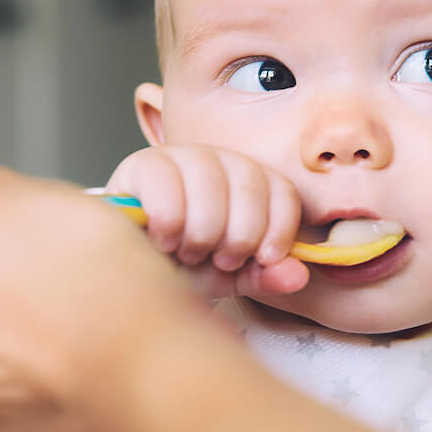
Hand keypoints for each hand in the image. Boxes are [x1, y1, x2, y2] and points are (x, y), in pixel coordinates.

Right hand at [105, 145, 308, 300]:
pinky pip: (166, 186)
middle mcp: (221, 159)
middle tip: (216, 258)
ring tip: (187, 251)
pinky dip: (169, 223)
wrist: (133, 269)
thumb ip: (265, 275)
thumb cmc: (185, 266)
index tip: (262, 259)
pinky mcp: (143, 164)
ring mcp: (182, 156)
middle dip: (237, 238)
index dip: (278, 230)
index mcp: (251, 180)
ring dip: (201, 233)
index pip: (283, 191)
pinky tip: (163, 241)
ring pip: (210, 185)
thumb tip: (298, 275)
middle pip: (250, 189)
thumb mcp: (231, 276)